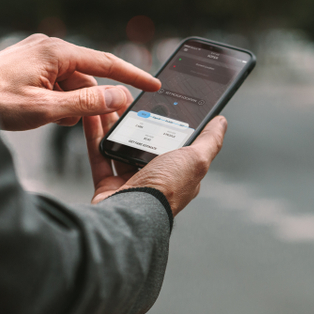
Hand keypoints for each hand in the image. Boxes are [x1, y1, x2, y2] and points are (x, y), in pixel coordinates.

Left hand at [0, 35, 160, 130]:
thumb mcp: (45, 108)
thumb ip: (86, 103)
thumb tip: (118, 96)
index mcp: (56, 53)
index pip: (106, 63)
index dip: (133, 76)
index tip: (154, 85)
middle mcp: (49, 49)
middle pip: (87, 78)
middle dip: (89, 103)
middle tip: (81, 123)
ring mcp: (37, 57)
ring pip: (70, 85)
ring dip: (69, 105)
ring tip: (48, 119)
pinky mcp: (28, 68)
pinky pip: (55, 85)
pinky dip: (56, 102)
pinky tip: (42, 114)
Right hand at [82, 110, 226, 216]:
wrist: (131, 215)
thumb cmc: (166, 191)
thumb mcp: (196, 160)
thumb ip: (209, 140)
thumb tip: (221, 123)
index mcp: (179, 172)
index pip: (176, 141)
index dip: (168, 120)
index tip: (160, 100)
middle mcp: (156, 178)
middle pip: (145, 140)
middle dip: (137, 118)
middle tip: (130, 98)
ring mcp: (131, 183)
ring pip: (121, 145)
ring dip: (114, 123)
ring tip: (109, 101)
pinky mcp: (108, 186)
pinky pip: (99, 155)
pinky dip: (94, 135)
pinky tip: (92, 115)